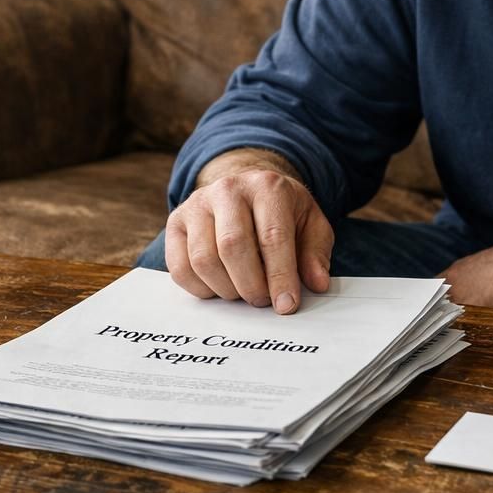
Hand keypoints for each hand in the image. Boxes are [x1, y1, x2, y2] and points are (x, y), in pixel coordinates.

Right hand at [165, 167, 332, 313]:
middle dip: (251, 285)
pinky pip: (180, 268)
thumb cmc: (281, 213)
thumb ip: (315, 253)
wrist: (245, 189)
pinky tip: (220, 287)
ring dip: (226, 289)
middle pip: (232, 247)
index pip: (272, 236)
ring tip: (244, 292)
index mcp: (267, 186)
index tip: (286, 305)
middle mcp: (228, 189)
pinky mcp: (176, 222)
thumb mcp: (310, 224)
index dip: (280, 276)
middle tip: (263, 301)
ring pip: (204, 260)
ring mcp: (197, 204)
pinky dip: (201, 289)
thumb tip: (316, 283)